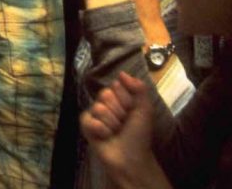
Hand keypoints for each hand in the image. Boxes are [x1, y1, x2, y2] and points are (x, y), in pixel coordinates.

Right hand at [81, 72, 168, 187]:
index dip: (126, 98)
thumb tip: (122, 73)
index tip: (132, 110)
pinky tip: (105, 136)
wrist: (132, 157)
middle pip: (105, 94)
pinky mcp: (85, 125)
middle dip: (118, 111)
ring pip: (98, 108)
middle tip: (123, 123)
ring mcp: (94, 113)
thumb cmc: (139, 134)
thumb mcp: (145, 109)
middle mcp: (105, 103)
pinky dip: (100, 129)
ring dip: (111, 123)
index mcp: (119, 97)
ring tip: (115, 132)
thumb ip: (139, 88)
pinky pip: (89, 120)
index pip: (115, 85)